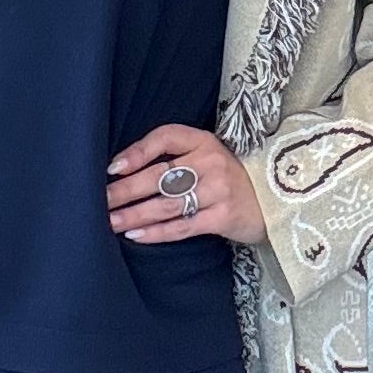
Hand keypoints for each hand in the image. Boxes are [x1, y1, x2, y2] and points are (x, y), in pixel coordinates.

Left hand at [105, 124, 266, 246]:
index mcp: (204, 141)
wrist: (274, 201)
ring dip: (134, 214)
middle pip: (159, 175)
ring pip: (167, 203)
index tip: (112, 167)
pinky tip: (136, 234)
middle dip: (125, 190)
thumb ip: (174, 158)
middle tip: (98, 201)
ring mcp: (218, 190)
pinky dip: (157, 232)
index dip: (137, 151)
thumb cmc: (228, 179)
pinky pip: (183, 226)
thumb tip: (123, 170)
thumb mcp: (207, 157)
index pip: (165, 137)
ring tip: (110, 221)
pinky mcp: (223, 217)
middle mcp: (211, 162)